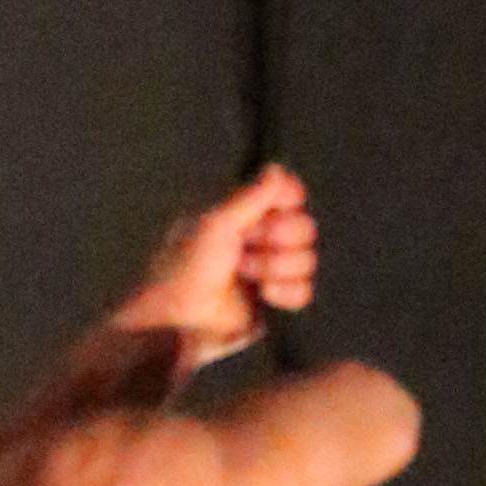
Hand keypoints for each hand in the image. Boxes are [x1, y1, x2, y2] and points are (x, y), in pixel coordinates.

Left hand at [136, 164, 318, 366]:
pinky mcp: (275, 299)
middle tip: (246, 249)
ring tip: (245, 275)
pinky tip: (264, 296)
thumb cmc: (187, 265)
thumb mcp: (216, 223)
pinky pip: (304, 290)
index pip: (289, 193)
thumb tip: (277, 165)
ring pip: (306, 260)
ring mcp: (270, 267)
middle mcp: (260, 234)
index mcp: (243, 209)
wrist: (179, 320)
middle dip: (278, 241)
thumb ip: (252, 195)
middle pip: (305, 227)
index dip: (288, 203)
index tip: (271, 211)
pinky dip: (286, 294)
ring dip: (276, 268)